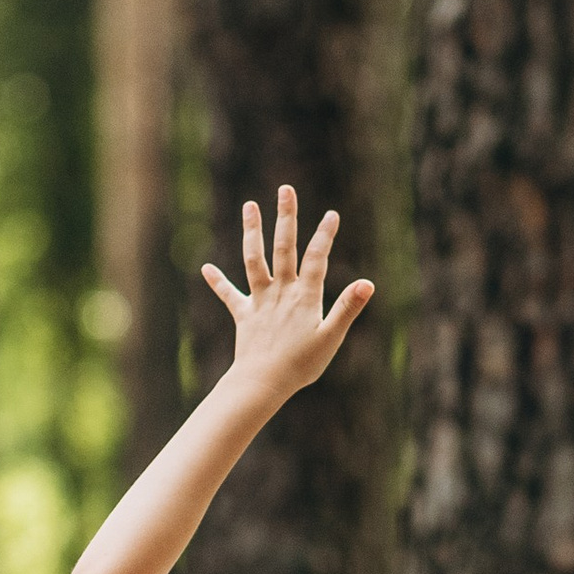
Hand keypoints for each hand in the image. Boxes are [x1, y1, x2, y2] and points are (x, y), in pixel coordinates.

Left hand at [201, 185, 373, 407]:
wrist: (262, 383)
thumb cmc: (301, 365)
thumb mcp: (331, 338)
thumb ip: (347, 308)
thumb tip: (367, 283)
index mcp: (305, 296)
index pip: (318, 259)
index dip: (325, 236)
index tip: (331, 214)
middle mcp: (281, 292)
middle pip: (284, 248)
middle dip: (286, 217)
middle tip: (285, 190)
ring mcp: (260, 302)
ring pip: (254, 260)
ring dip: (252, 232)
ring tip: (250, 206)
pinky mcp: (244, 315)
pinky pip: (229, 296)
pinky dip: (217, 282)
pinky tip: (205, 268)